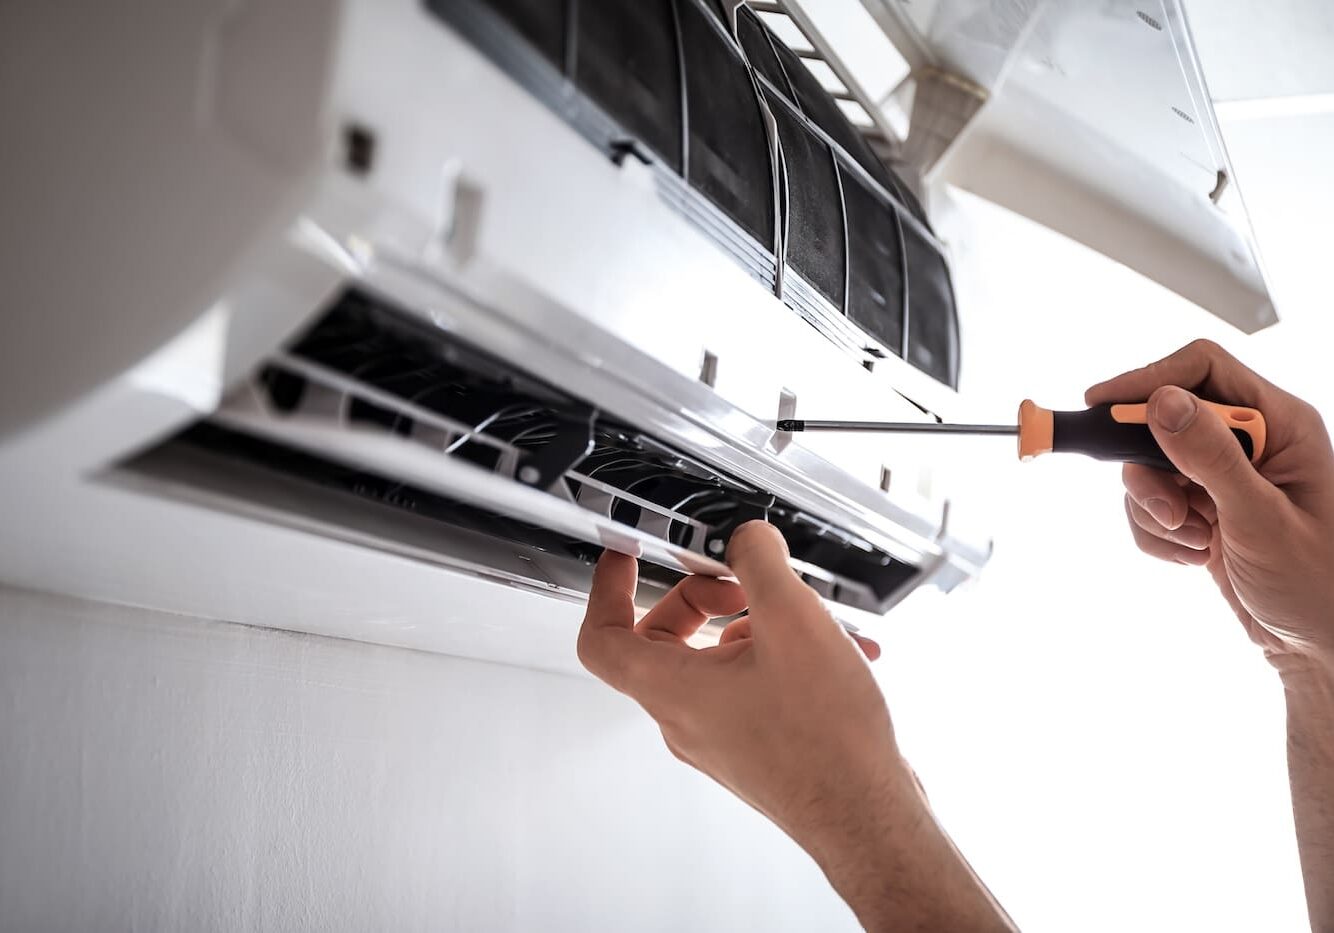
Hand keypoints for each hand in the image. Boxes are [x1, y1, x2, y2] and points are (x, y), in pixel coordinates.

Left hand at [577, 521, 902, 856]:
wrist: (869, 815)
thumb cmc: (827, 742)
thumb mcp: (793, 621)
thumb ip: (759, 562)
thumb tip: (747, 539)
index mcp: (673, 690)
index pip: (601, 638)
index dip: (607, 588)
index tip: (626, 556)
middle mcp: (687, 718)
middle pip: (663, 640)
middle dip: (702, 597)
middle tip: (741, 582)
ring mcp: (720, 736)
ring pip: (715, 660)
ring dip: (754, 625)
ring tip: (805, 619)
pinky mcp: (753, 745)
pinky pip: (748, 685)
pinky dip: (780, 656)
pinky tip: (832, 650)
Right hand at [1087, 340, 1333, 673]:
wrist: (1318, 648)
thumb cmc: (1316, 587)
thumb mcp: (1261, 520)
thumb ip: (1210, 458)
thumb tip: (1161, 402)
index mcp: (1281, 426)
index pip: (1203, 370)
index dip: (1149, 380)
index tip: (1102, 406)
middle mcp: (1251, 442)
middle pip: (1163, 419)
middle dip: (1150, 470)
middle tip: (1164, 510)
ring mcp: (1223, 476)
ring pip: (1149, 466)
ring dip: (1155, 510)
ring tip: (1195, 542)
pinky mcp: (1203, 508)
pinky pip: (1149, 503)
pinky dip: (1157, 534)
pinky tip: (1195, 556)